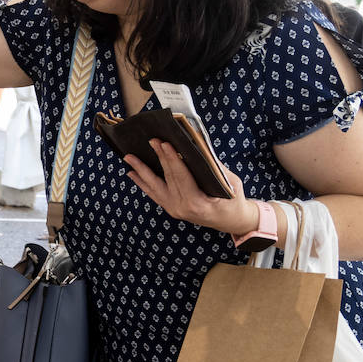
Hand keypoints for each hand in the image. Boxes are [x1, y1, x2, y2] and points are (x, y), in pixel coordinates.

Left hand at [124, 139, 256, 235]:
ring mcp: (173, 210)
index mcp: (197, 204)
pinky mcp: (170, 208)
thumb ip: (214, 167)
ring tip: (129, 157)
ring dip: (141, 170)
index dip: (172, 160)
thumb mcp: (231, 183)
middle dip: (159, 157)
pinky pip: (154, 193)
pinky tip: (132, 172)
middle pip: (167, 178)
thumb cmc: (233, 200)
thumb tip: (197, 147)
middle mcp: (181, 208)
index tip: (164, 144)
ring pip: (154, 186)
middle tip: (151, 140)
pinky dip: (143, 182)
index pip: (181, 177)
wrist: (231, 221)